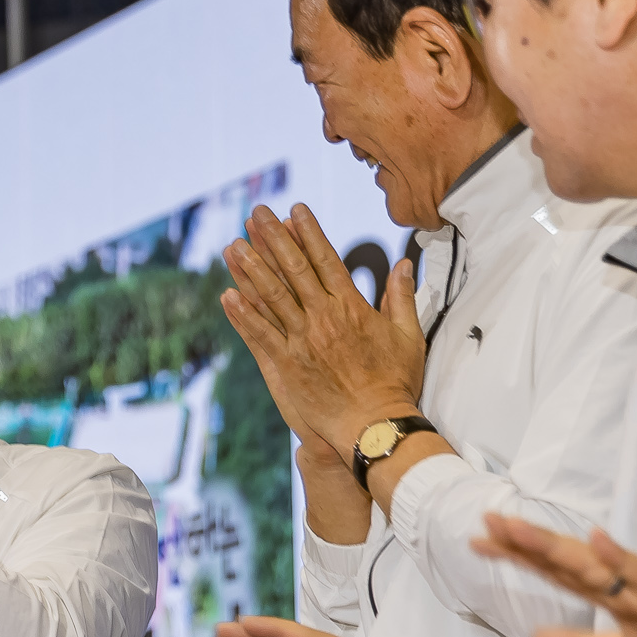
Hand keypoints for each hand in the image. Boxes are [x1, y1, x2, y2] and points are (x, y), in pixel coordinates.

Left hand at [221, 203, 425, 454]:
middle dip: (273, 239)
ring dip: (250, 270)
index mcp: (352, 307)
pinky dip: (243, 315)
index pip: (327, 260)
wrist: (376, 426)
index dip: (308, 233)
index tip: (295, 210)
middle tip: (256, 214)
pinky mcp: (288, 366)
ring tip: (233, 246)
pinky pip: (261, 335)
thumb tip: (405, 265)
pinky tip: (227, 295)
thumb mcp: (409, 335)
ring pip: (272, 298)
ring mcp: (303, 342)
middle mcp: (324, 319)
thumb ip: (402, 297)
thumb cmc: (396, 383)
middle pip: (294, 270)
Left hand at [473, 514, 636, 636]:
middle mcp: (623, 588)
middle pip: (565, 561)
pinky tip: (597, 539)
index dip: (519, 558)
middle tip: (484, 521)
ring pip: (594, 564)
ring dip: (556, 545)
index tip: (479, 543)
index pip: (556, 574)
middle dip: (525, 543)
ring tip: (517, 527)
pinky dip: (620, 559)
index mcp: (611, 600)